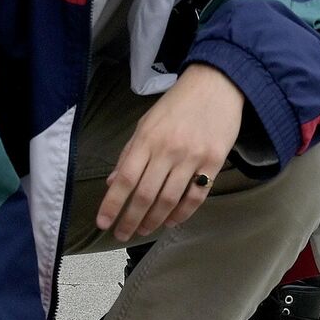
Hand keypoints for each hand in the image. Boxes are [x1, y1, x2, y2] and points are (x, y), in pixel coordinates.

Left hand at [96, 64, 243, 241]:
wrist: (216, 85)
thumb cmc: (177, 105)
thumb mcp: (146, 123)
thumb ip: (130, 153)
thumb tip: (113, 183)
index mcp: (147, 139)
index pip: (124, 178)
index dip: (112, 204)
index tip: (103, 223)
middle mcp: (168, 150)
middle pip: (145, 194)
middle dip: (131, 219)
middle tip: (123, 235)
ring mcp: (192, 157)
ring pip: (170, 199)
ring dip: (154, 220)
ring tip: (144, 230)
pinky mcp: (214, 162)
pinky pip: (196, 195)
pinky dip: (183, 213)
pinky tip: (172, 221)